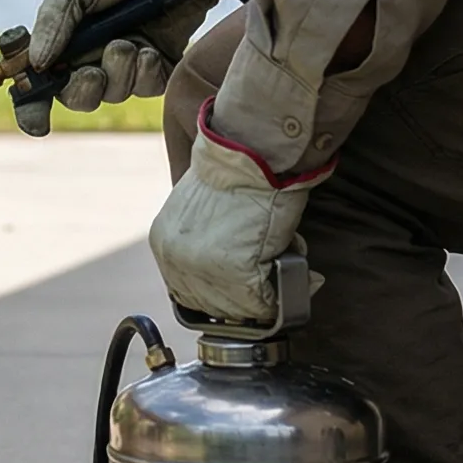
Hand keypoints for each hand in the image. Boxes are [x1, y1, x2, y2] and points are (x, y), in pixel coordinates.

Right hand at [28, 0, 227, 118]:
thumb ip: (52, 22)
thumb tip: (37, 64)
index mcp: (63, 42)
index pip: (40, 86)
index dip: (33, 109)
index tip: (36, 122)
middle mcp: (91, 58)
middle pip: (77, 98)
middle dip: (82, 91)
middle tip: (91, 72)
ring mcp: (125, 65)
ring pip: (113, 94)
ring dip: (118, 73)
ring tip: (128, 42)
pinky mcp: (157, 68)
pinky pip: (146, 89)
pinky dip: (145, 73)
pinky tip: (150, 51)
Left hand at [149, 101, 333, 321]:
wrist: (255, 153)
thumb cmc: (240, 176)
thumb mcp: (201, 211)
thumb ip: (204, 243)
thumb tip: (228, 277)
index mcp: (164, 242)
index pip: (188, 291)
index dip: (222, 294)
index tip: (246, 292)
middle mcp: (175, 258)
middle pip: (212, 304)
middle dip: (245, 300)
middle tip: (272, 287)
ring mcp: (203, 267)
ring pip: (238, 309)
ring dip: (265, 298)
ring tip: (283, 273)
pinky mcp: (235, 271)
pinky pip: (263, 303)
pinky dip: (283, 296)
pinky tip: (298, 276)